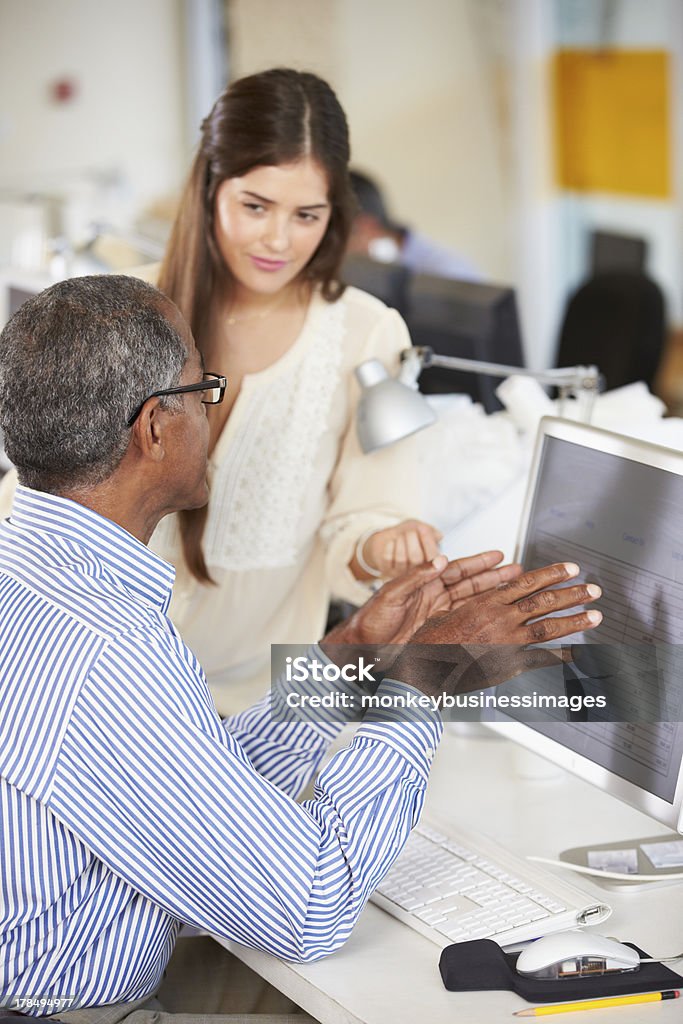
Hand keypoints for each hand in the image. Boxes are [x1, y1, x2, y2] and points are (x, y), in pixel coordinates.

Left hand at [326, 550, 521, 649]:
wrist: (363, 647)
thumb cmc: (370, 619)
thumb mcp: (391, 594)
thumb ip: (415, 576)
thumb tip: (439, 561)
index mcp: (423, 582)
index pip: (456, 569)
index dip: (478, 562)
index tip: (497, 555)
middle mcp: (433, 595)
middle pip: (470, 583)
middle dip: (493, 576)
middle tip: (515, 570)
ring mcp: (437, 612)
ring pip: (470, 600)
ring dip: (491, 593)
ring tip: (512, 587)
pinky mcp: (437, 629)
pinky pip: (464, 619)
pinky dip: (480, 615)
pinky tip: (495, 612)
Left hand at [352, 519, 442, 579]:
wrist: (391, 539)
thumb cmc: (410, 535)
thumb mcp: (422, 528)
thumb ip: (430, 531)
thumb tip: (438, 535)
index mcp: (431, 562)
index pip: (433, 556)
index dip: (428, 542)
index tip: (423, 529)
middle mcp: (417, 570)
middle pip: (416, 558)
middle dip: (412, 540)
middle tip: (410, 531)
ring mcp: (402, 572)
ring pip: (401, 559)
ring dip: (401, 542)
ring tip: (401, 535)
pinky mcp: (388, 570)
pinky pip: (388, 558)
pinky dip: (390, 547)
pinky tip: (392, 541)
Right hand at [392, 561, 602, 695]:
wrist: (424, 669)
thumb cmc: (431, 643)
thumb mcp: (450, 612)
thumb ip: (475, 604)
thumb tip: (489, 596)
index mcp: (487, 602)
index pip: (528, 582)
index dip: (552, 574)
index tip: (570, 569)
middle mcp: (501, 619)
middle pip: (544, 601)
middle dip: (572, 593)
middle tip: (592, 589)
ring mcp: (507, 642)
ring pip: (549, 626)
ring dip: (575, 620)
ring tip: (595, 615)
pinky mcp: (509, 665)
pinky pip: (541, 660)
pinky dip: (561, 657)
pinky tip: (578, 654)